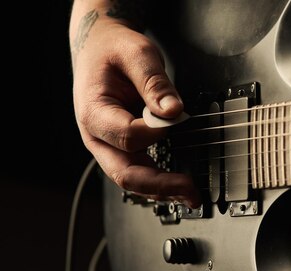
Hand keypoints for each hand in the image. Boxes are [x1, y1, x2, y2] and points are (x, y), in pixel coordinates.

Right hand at [70, 8, 200, 207]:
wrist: (99, 49)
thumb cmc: (114, 50)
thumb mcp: (137, 53)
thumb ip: (155, 83)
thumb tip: (174, 111)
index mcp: (94, 112)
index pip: (127, 136)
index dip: (156, 132)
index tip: (175, 118)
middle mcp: (97, 137)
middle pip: (125, 174)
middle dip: (160, 186)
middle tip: (191, 191)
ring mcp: (109, 147)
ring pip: (133, 181)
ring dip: (163, 191)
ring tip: (192, 196)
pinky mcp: (122, 149)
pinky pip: (139, 172)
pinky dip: (160, 183)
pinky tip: (180, 187)